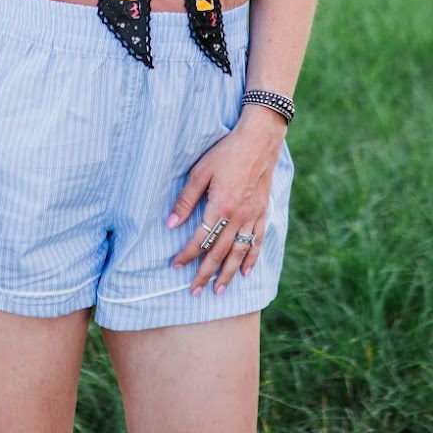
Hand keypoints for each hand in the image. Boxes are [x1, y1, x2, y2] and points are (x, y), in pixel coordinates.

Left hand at [166, 115, 284, 295]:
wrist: (258, 140)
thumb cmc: (226, 153)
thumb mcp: (200, 172)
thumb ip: (186, 200)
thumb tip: (170, 224)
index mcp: (220, 207)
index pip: (200, 239)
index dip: (187, 255)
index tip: (175, 266)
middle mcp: (238, 217)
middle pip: (219, 252)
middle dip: (205, 273)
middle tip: (194, 292)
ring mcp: (252, 216)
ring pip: (239, 252)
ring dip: (228, 274)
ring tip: (219, 290)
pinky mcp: (262, 212)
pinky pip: (257, 241)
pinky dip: (252, 258)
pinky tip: (246, 272)